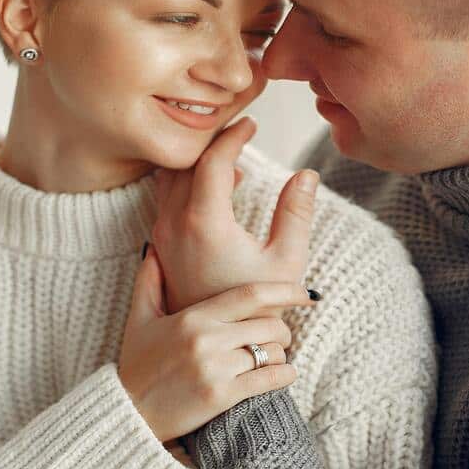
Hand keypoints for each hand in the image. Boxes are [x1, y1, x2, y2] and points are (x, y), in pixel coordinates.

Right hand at [117, 244, 316, 442]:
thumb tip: (153, 248)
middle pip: (269, 323)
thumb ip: (149, 281)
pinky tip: (285, 374)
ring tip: (273, 356)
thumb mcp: (138, 319)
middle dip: (282, 327)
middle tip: (279, 333)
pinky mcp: (222, 396)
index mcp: (193, 317)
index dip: (285, 290)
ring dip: (280, 353)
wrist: (127, 415)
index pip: (251, 294)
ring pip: (272, 351)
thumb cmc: (136, 366)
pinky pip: (269, 380)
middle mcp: (207, 339)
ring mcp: (216, 368)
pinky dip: (284, 375)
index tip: (305, 292)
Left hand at [152, 117, 319, 314]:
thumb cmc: (257, 307)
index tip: (251, 123)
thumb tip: (306, 174)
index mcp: (204, 222)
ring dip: (198, 161)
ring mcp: (163, 235)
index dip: (232, 135)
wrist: (220, 345)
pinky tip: (219, 188)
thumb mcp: (286, 260)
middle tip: (239, 130)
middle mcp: (175, 225)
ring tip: (232, 158)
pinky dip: (188, 180)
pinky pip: (167, 198)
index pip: (212, 159)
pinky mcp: (161, 246)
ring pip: (170, 178)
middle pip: (185, 161)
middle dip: (212, 140)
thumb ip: (296, 213)